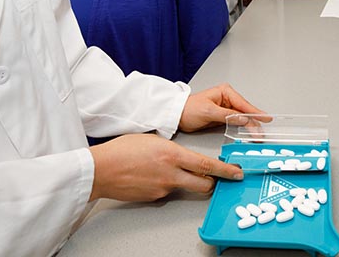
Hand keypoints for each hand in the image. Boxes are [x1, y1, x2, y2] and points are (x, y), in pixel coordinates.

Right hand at [88, 134, 243, 201]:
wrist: (102, 169)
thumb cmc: (121, 150)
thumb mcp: (151, 139)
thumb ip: (169, 147)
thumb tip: (178, 152)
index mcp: (172, 154)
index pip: (206, 164)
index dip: (224, 170)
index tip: (236, 172)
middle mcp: (171, 173)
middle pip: (203, 184)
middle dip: (212, 181)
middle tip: (214, 177)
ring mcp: (163, 188)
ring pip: (185, 187)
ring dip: (186, 181)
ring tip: (168, 171)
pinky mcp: (154, 198)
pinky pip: (167, 191)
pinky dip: (165, 184)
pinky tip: (151, 176)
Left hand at [178, 83, 268, 133]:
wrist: (178, 116)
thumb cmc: (189, 109)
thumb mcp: (208, 111)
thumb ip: (227, 115)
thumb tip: (243, 118)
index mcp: (224, 92)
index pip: (243, 103)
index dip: (255, 112)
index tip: (265, 118)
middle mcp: (227, 98)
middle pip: (245, 111)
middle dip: (254, 122)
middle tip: (260, 134)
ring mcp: (226, 108)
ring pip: (243, 118)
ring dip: (250, 126)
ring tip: (257, 135)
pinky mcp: (224, 117)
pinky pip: (237, 122)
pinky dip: (243, 128)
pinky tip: (249, 133)